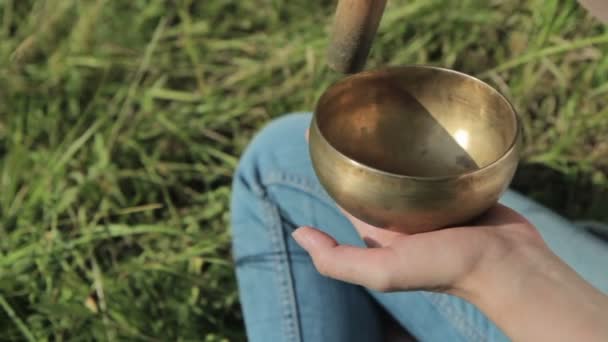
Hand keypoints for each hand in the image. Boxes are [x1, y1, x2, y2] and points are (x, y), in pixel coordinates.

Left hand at [299, 128, 607, 340]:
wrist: (510, 265)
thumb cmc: (448, 269)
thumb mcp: (384, 271)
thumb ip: (337, 260)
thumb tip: (297, 234)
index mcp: (380, 228)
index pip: (344, 190)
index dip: (326, 163)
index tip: (312, 131)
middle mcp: (402, 212)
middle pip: (372, 169)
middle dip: (358, 142)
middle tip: (348, 107)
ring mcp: (432, 197)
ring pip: (405, 159)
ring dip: (394, 135)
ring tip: (382, 101)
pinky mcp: (460, 185)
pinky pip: (440, 156)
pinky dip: (431, 139)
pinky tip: (425, 115)